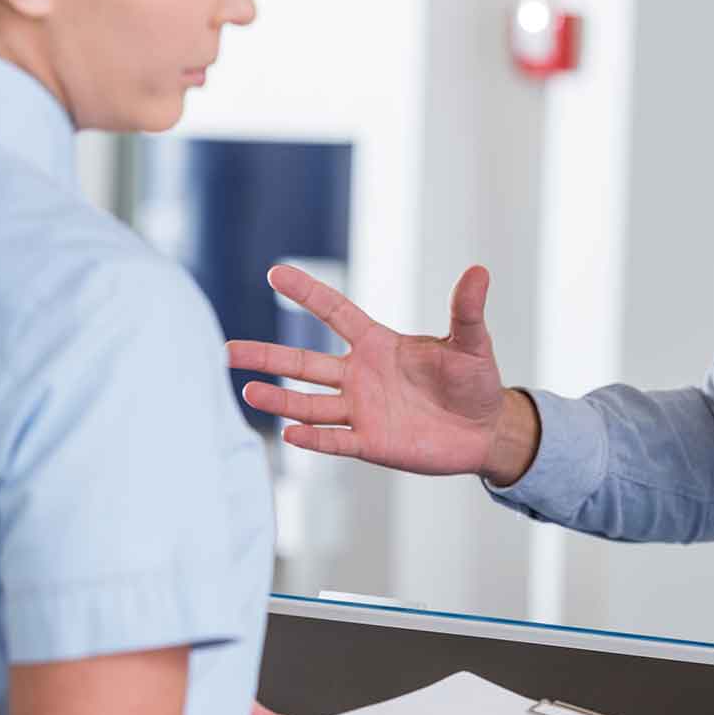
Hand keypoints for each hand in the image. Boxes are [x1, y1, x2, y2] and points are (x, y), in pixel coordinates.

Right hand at [227, 263, 539, 481]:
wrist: (486, 430)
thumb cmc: (476, 381)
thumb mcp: (472, 343)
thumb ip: (467, 311)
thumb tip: (479, 271)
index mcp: (379, 344)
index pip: (335, 312)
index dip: (307, 294)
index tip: (275, 273)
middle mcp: (361, 376)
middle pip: (303, 362)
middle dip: (266, 355)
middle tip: (227, 350)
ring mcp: (363, 410)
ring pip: (310, 403)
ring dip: (280, 399)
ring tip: (247, 391)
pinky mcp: (372, 443)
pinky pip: (336, 440)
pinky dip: (313, 438)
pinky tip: (288, 433)